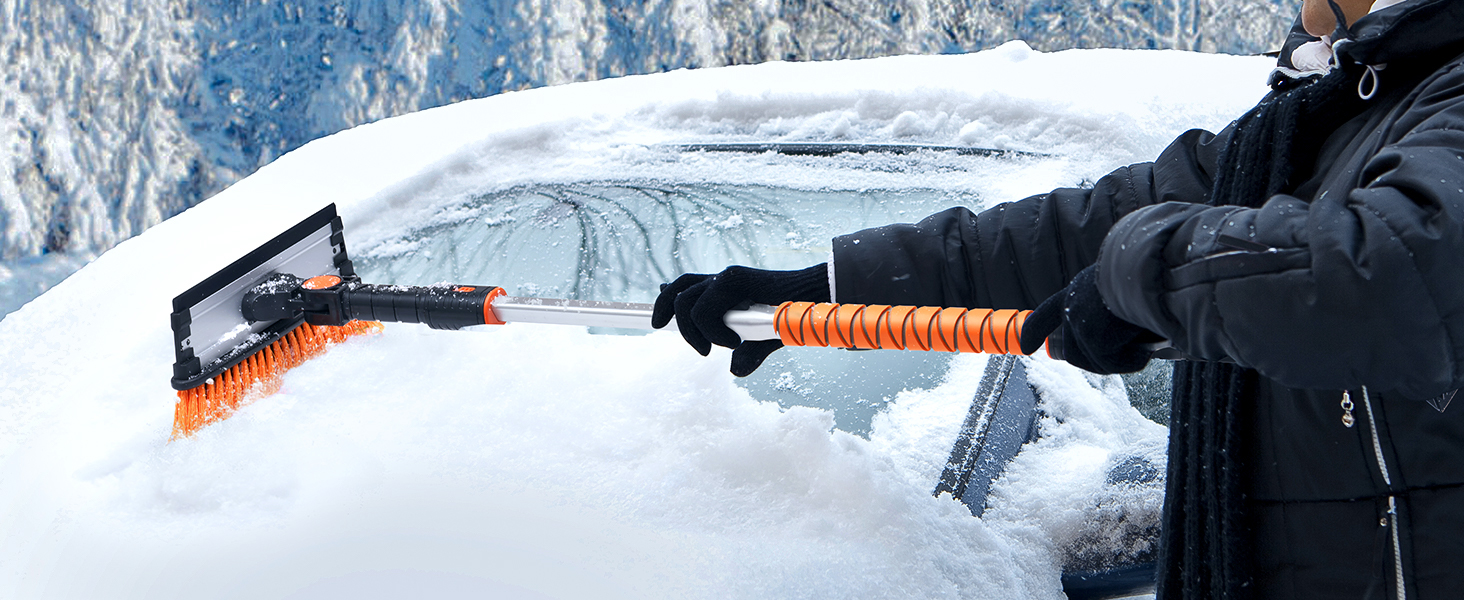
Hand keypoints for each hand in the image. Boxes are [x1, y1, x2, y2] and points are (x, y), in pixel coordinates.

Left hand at [652, 264, 829, 376]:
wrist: (812, 301)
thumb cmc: (787, 317)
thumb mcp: (761, 342)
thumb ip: (745, 353)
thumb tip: (734, 369)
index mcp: (721, 290)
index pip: (683, 287)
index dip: (664, 300)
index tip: (656, 319)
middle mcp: (719, 280)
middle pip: (677, 295)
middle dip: (677, 325)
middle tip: (699, 349)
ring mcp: (725, 277)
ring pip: (686, 304)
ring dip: (697, 333)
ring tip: (721, 345)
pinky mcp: (734, 278)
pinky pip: (705, 309)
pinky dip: (714, 331)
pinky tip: (733, 341)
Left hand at [1018, 265, 1160, 373]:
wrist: (1153, 268)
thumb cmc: (1148, 274)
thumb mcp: (1120, 285)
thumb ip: (1109, 306)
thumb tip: (1124, 332)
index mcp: (1077, 290)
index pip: (1046, 314)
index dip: (1035, 332)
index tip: (1026, 346)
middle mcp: (1072, 305)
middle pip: (1073, 352)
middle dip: (1100, 360)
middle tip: (1132, 353)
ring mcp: (1078, 322)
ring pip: (1094, 362)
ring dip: (1121, 360)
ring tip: (1145, 342)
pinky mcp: (1092, 337)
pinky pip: (1112, 364)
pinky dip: (1133, 360)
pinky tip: (1148, 345)